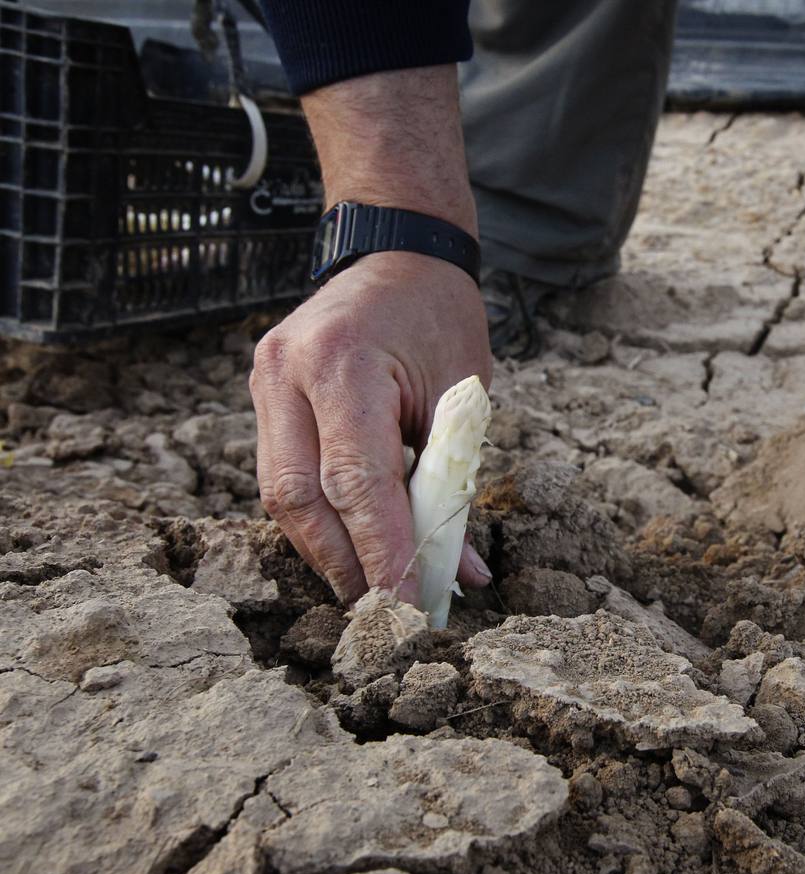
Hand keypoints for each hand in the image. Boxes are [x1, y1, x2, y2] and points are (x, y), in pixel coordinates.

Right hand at [249, 252, 492, 602]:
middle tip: (385, 613)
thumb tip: (458, 576)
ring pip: (280, 494)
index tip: (408, 607)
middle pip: (299, 500)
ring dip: (326, 549)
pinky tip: (349, 545)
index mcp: (343, 365)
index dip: (381, 554)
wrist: (397, 250)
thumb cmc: (441, 318)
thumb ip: (452, 485)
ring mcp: (264, 380)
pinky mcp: (262, 392)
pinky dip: (317, 516)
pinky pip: (282, 472)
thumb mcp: (463, 399)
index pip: (356, 483)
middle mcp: (287, 372)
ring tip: (371, 589)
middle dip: (344, 565)